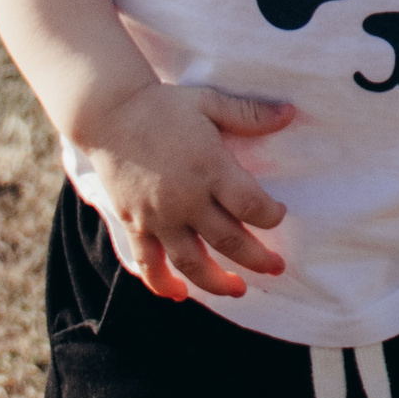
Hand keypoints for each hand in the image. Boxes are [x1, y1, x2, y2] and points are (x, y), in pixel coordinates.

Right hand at [72, 79, 296, 302]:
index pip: (251, 206)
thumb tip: (290, 113)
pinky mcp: (135, 223)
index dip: (271, 215)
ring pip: (192, 262)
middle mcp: (186, 199)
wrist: (108, 112)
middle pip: (229, 242)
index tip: (278, 214)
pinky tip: (179, 294)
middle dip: (258, 259)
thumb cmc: (163, 106)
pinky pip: (149, 263)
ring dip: (217, 283)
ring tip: (239, 290)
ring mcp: (159, 216)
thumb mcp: (209, 103)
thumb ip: (250, 114)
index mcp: (210, 168)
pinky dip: (163, 284)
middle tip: (277, 268)